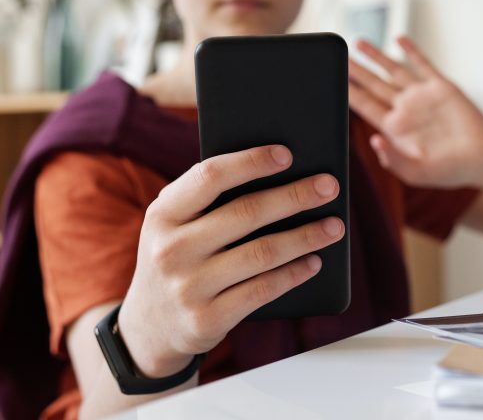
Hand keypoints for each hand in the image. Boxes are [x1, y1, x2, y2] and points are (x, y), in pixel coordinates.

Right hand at [118, 145, 344, 376]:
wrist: (149, 328)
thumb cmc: (178, 259)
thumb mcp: (175, 226)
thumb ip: (208, 200)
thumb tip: (281, 173)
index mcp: (162, 214)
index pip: (210, 176)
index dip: (251, 162)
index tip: (288, 154)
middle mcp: (171, 249)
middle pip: (246, 213)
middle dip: (295, 196)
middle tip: (329, 186)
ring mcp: (188, 287)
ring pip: (262, 253)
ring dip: (305, 237)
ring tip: (334, 226)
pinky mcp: (207, 320)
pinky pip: (263, 291)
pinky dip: (294, 273)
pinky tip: (314, 261)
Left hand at [348, 36, 482, 187]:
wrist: (482, 159)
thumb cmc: (449, 170)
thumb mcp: (416, 173)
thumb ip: (393, 160)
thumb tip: (374, 141)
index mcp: (395, 128)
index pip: (365, 106)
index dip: (349, 92)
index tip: (333, 79)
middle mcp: (405, 109)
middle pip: (373, 84)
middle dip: (356, 71)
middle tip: (339, 56)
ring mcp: (422, 96)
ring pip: (393, 70)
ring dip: (376, 56)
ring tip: (357, 43)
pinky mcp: (441, 87)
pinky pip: (422, 64)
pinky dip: (411, 50)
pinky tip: (399, 40)